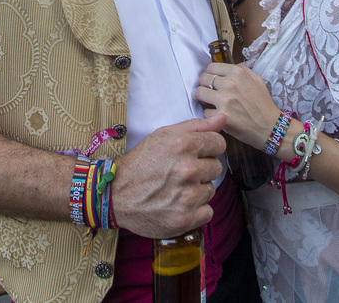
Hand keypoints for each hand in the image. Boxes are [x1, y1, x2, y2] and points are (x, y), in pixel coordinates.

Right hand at [111, 115, 225, 238]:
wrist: (115, 194)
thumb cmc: (140, 163)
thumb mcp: (163, 136)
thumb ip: (196, 126)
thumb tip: (223, 118)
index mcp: (183, 146)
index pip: (219, 144)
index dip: (208, 148)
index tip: (196, 154)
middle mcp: (187, 170)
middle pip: (217, 167)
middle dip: (202, 169)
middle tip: (181, 173)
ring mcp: (187, 196)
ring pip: (211, 190)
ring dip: (198, 190)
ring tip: (177, 189)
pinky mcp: (185, 219)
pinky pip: (207, 212)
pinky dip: (196, 210)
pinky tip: (179, 204)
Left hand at [195, 63, 279, 151]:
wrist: (270, 127)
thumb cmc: (263, 104)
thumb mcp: (257, 80)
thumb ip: (241, 70)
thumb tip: (225, 68)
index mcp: (238, 73)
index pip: (211, 67)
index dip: (211, 75)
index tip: (213, 82)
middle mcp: (230, 84)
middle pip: (203, 79)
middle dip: (206, 86)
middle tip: (213, 94)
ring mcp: (225, 100)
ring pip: (200, 93)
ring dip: (205, 100)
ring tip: (213, 104)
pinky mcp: (221, 116)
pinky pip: (205, 112)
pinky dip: (210, 115)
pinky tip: (219, 116)